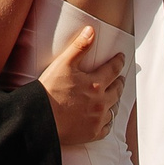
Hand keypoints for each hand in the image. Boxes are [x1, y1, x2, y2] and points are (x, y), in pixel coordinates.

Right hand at [38, 26, 122, 146]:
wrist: (42, 118)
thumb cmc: (50, 91)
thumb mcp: (63, 64)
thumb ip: (79, 47)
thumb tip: (91, 31)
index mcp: (96, 84)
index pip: (113, 69)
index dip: (118, 61)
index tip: (121, 58)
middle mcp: (101, 101)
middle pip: (117, 90)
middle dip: (120, 82)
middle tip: (120, 79)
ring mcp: (98, 118)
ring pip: (113, 108)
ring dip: (114, 101)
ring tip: (113, 97)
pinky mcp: (92, 133)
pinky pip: (106, 127)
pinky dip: (107, 121)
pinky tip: (105, 118)